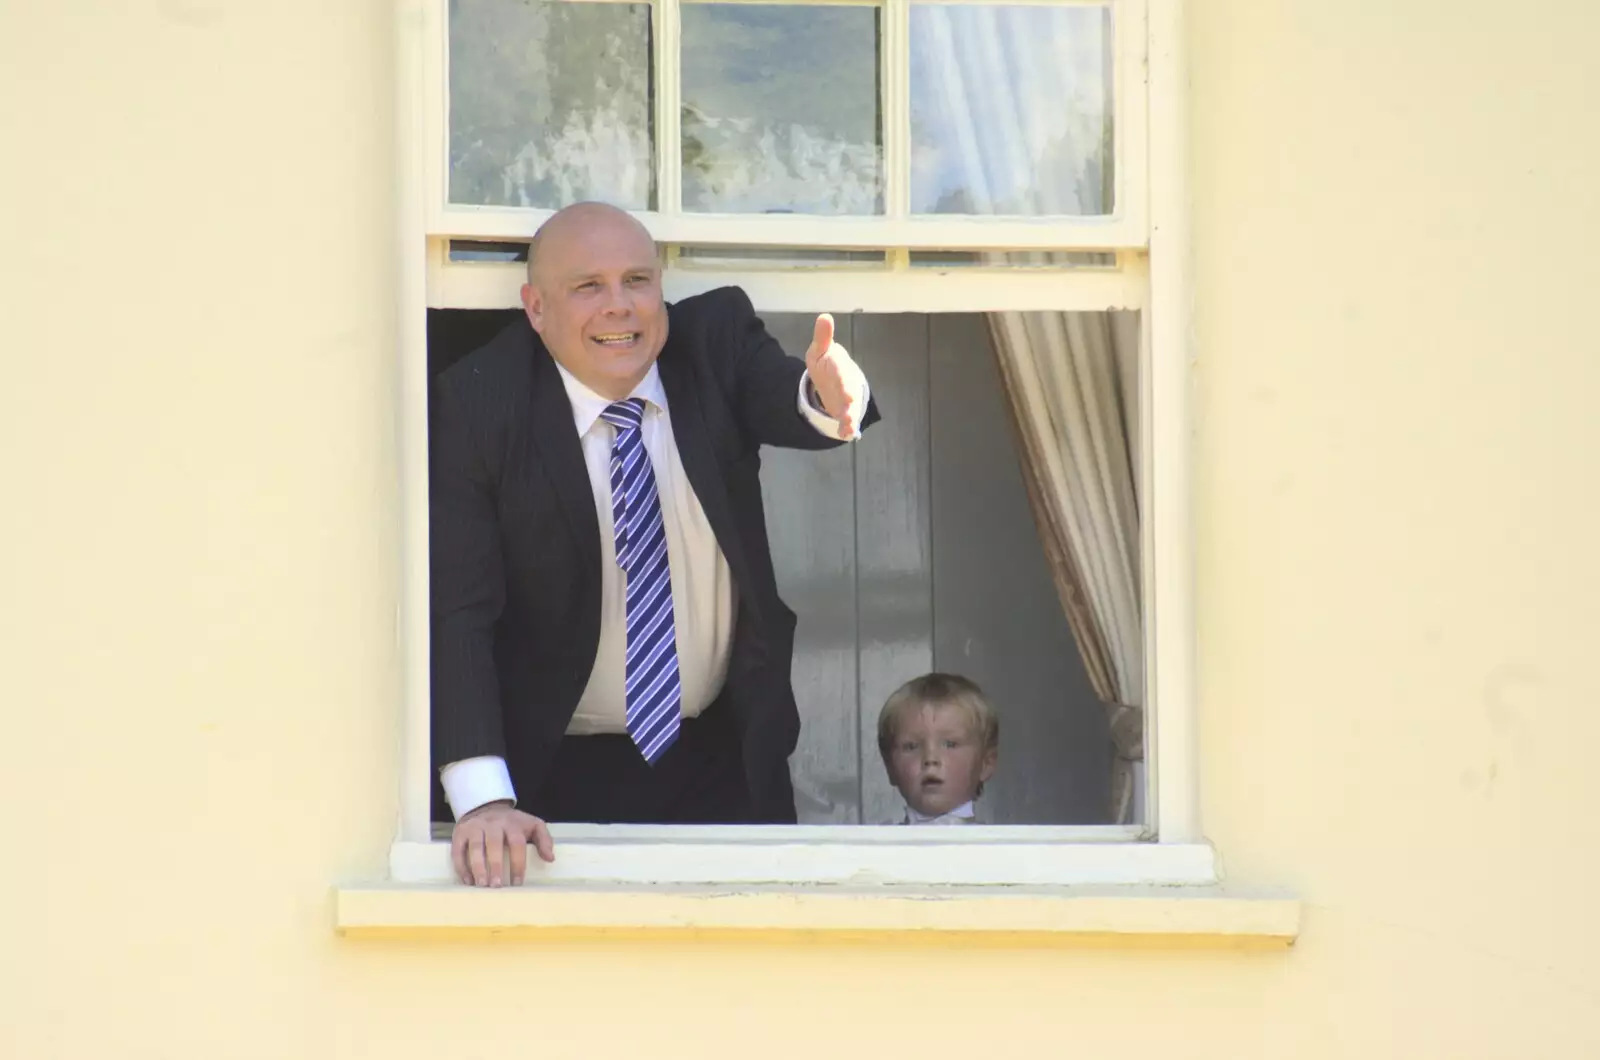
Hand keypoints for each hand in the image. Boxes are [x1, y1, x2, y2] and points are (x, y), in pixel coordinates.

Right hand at [451, 800, 554, 886]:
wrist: (487, 806)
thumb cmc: (512, 823)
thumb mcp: (532, 825)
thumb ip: (544, 839)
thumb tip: (550, 858)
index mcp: (512, 823)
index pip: (516, 843)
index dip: (518, 863)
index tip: (518, 882)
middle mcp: (493, 824)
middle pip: (494, 844)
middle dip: (496, 866)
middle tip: (497, 885)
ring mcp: (475, 827)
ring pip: (475, 847)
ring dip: (478, 867)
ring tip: (481, 885)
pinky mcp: (460, 832)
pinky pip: (458, 850)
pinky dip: (461, 866)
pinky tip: (467, 881)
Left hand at [803, 313, 867, 439]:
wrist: (835, 380)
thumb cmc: (828, 363)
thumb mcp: (821, 350)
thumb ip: (823, 336)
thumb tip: (824, 316)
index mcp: (840, 367)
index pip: (842, 369)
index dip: (843, 374)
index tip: (844, 380)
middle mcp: (847, 383)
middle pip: (849, 390)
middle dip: (849, 396)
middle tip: (848, 400)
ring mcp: (848, 399)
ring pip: (851, 407)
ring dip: (850, 416)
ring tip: (849, 425)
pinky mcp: (845, 411)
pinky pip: (848, 420)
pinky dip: (848, 427)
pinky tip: (847, 434)